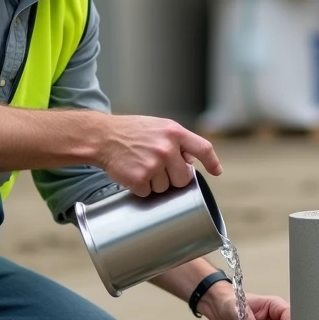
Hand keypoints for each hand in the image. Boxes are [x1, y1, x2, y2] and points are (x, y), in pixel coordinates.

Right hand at [98, 115, 222, 196]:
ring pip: (165, 188)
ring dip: (154, 183)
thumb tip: (191, 160)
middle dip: (174, 178)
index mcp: (174, 132)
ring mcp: (153, 164)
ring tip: (141, 166)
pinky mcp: (140, 178)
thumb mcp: (158, 127)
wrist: (103, 136)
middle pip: (184, 178)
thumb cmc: (131, 132)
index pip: (203, 148)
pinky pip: (148, 193)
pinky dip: (140, 188)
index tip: (216, 172)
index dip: (212, 162)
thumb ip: (177, 140)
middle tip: (158, 168)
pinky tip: (133, 173)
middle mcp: (166, 148)